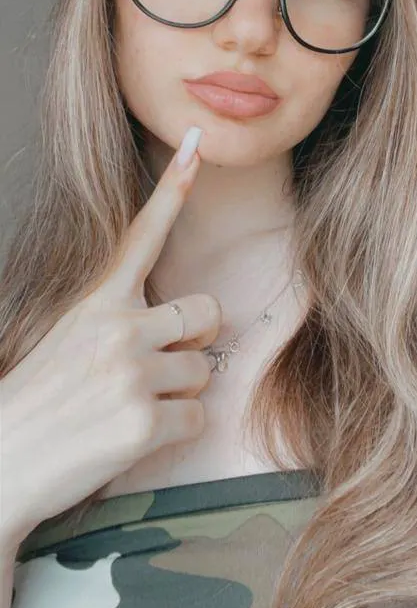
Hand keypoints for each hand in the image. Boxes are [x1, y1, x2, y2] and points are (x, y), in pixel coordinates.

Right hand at [0, 126, 220, 545]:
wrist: (5, 461)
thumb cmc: (42, 397)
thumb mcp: (72, 333)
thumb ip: (122, 315)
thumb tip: (182, 318)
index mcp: (97, 300)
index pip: (143, 234)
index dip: (173, 189)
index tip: (196, 146)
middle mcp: (118, 327)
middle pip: (206, 310)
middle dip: (195, 338)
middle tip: (160, 362)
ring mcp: (131, 374)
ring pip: (204, 369)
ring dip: (180, 389)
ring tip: (133, 403)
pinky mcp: (142, 422)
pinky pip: (198, 415)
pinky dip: (177, 428)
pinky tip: (135, 433)